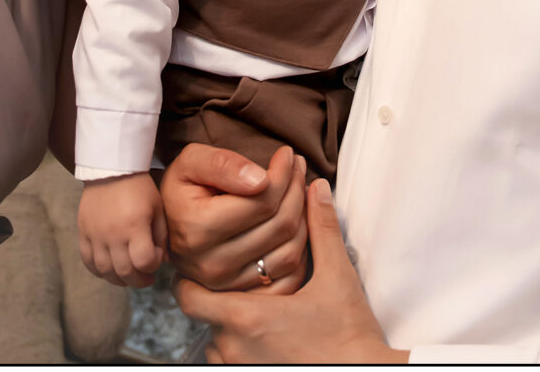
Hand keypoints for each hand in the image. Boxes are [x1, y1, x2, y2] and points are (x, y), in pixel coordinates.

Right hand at [78, 172, 167, 287]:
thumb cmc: (140, 187)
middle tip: (146, 278)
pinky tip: (109, 269)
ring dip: (119, 280)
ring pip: (105, 271)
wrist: (112, 169)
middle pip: (124, 272)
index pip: (144, 262)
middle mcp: (113, 234)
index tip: (156, 258)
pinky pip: (87, 261)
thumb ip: (161, 236)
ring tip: (129, 275)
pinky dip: (99, 271)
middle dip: (139, 280)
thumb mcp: (157, 207)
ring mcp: (95, 235)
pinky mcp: (83, 233)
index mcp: (135, 225)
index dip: (153, 266)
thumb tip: (162, 261)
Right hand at [161, 143, 307, 292]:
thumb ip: (222, 164)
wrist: (171, 224)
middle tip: (299, 166)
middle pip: (280, 225)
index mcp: (196, 229)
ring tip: (299, 188)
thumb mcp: (191, 162)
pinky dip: (301, 246)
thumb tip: (260, 180)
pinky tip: (297, 220)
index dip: (282, 173)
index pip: (261, 200)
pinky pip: (290, 275)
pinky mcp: (243, 298)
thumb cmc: (184, 186)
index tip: (287, 154)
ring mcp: (228, 287)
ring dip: (305, 216)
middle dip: (297, 189)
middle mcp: (211, 265)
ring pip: (290, 250)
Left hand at [175, 179, 409, 363]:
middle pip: (202, 318)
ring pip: (215, 343)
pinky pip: (231, 363)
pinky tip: (264, 335)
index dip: (190, 279)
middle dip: (214, 299)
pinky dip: (240, 349)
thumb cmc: (350, 334)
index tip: (206, 263)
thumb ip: (322, 228)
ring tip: (252, 309)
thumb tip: (315, 186)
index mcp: (247, 316)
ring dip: (227, 327)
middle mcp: (235, 348)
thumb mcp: (338, 276)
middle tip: (234, 281)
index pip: (188, 296)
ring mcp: (243, 371)